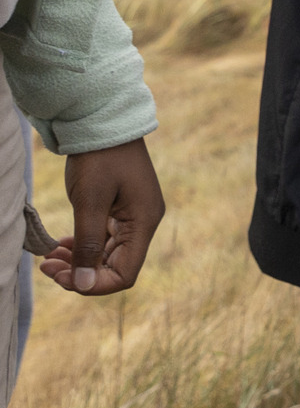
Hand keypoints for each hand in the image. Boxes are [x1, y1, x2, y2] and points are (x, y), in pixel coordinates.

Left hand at [41, 137, 163, 296]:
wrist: (105, 123)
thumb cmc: (99, 159)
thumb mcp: (89, 202)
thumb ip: (88, 244)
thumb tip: (83, 284)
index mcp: (143, 222)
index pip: (124, 274)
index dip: (93, 284)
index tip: (62, 276)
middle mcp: (144, 222)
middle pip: (115, 267)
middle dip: (81, 272)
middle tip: (47, 266)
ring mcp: (134, 216)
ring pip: (108, 255)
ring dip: (79, 260)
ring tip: (49, 257)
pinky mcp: (122, 209)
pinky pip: (105, 239)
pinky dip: (84, 246)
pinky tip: (62, 244)